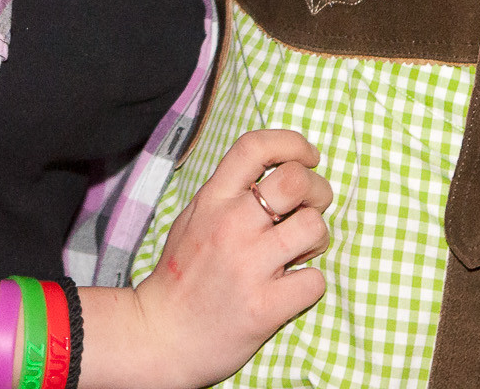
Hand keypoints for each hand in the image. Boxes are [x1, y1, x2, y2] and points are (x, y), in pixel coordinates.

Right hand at [129, 129, 331, 387]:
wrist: (161, 336)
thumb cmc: (180, 277)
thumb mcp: (193, 219)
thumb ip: (228, 195)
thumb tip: (273, 173)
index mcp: (212, 200)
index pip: (255, 147)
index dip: (292, 142)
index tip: (308, 156)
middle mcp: (230, 226)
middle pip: (296, 180)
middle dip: (318, 188)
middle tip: (313, 206)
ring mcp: (248, 266)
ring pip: (314, 227)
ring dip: (319, 237)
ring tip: (303, 250)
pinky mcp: (264, 306)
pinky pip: (315, 280)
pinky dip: (310, 283)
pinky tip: (293, 286)